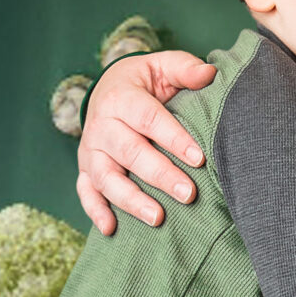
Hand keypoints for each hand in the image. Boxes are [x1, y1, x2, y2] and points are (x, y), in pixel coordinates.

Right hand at [75, 51, 217, 233]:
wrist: (108, 89)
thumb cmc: (144, 82)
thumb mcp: (162, 67)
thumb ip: (185, 68)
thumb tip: (210, 73)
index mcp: (120, 97)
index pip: (148, 118)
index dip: (173, 138)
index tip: (199, 159)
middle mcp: (101, 125)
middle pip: (130, 152)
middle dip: (159, 175)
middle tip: (188, 194)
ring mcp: (91, 150)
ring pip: (106, 177)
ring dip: (130, 200)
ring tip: (158, 218)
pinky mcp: (85, 169)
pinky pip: (86, 192)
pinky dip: (95, 211)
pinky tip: (111, 229)